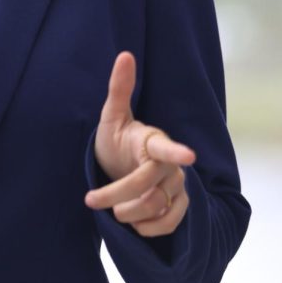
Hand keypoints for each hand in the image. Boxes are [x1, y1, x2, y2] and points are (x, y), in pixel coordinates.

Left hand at [84, 51, 194, 236]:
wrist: (122, 168)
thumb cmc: (117, 140)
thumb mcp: (111, 117)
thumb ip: (119, 88)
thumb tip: (124, 54)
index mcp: (154, 141)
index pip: (165, 147)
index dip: (176, 151)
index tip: (189, 155)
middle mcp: (171, 165)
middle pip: (145, 187)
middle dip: (115, 196)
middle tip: (91, 200)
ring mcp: (177, 186)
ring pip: (155, 209)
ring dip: (128, 214)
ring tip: (114, 209)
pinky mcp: (180, 207)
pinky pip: (167, 225)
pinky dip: (146, 228)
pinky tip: (134, 222)